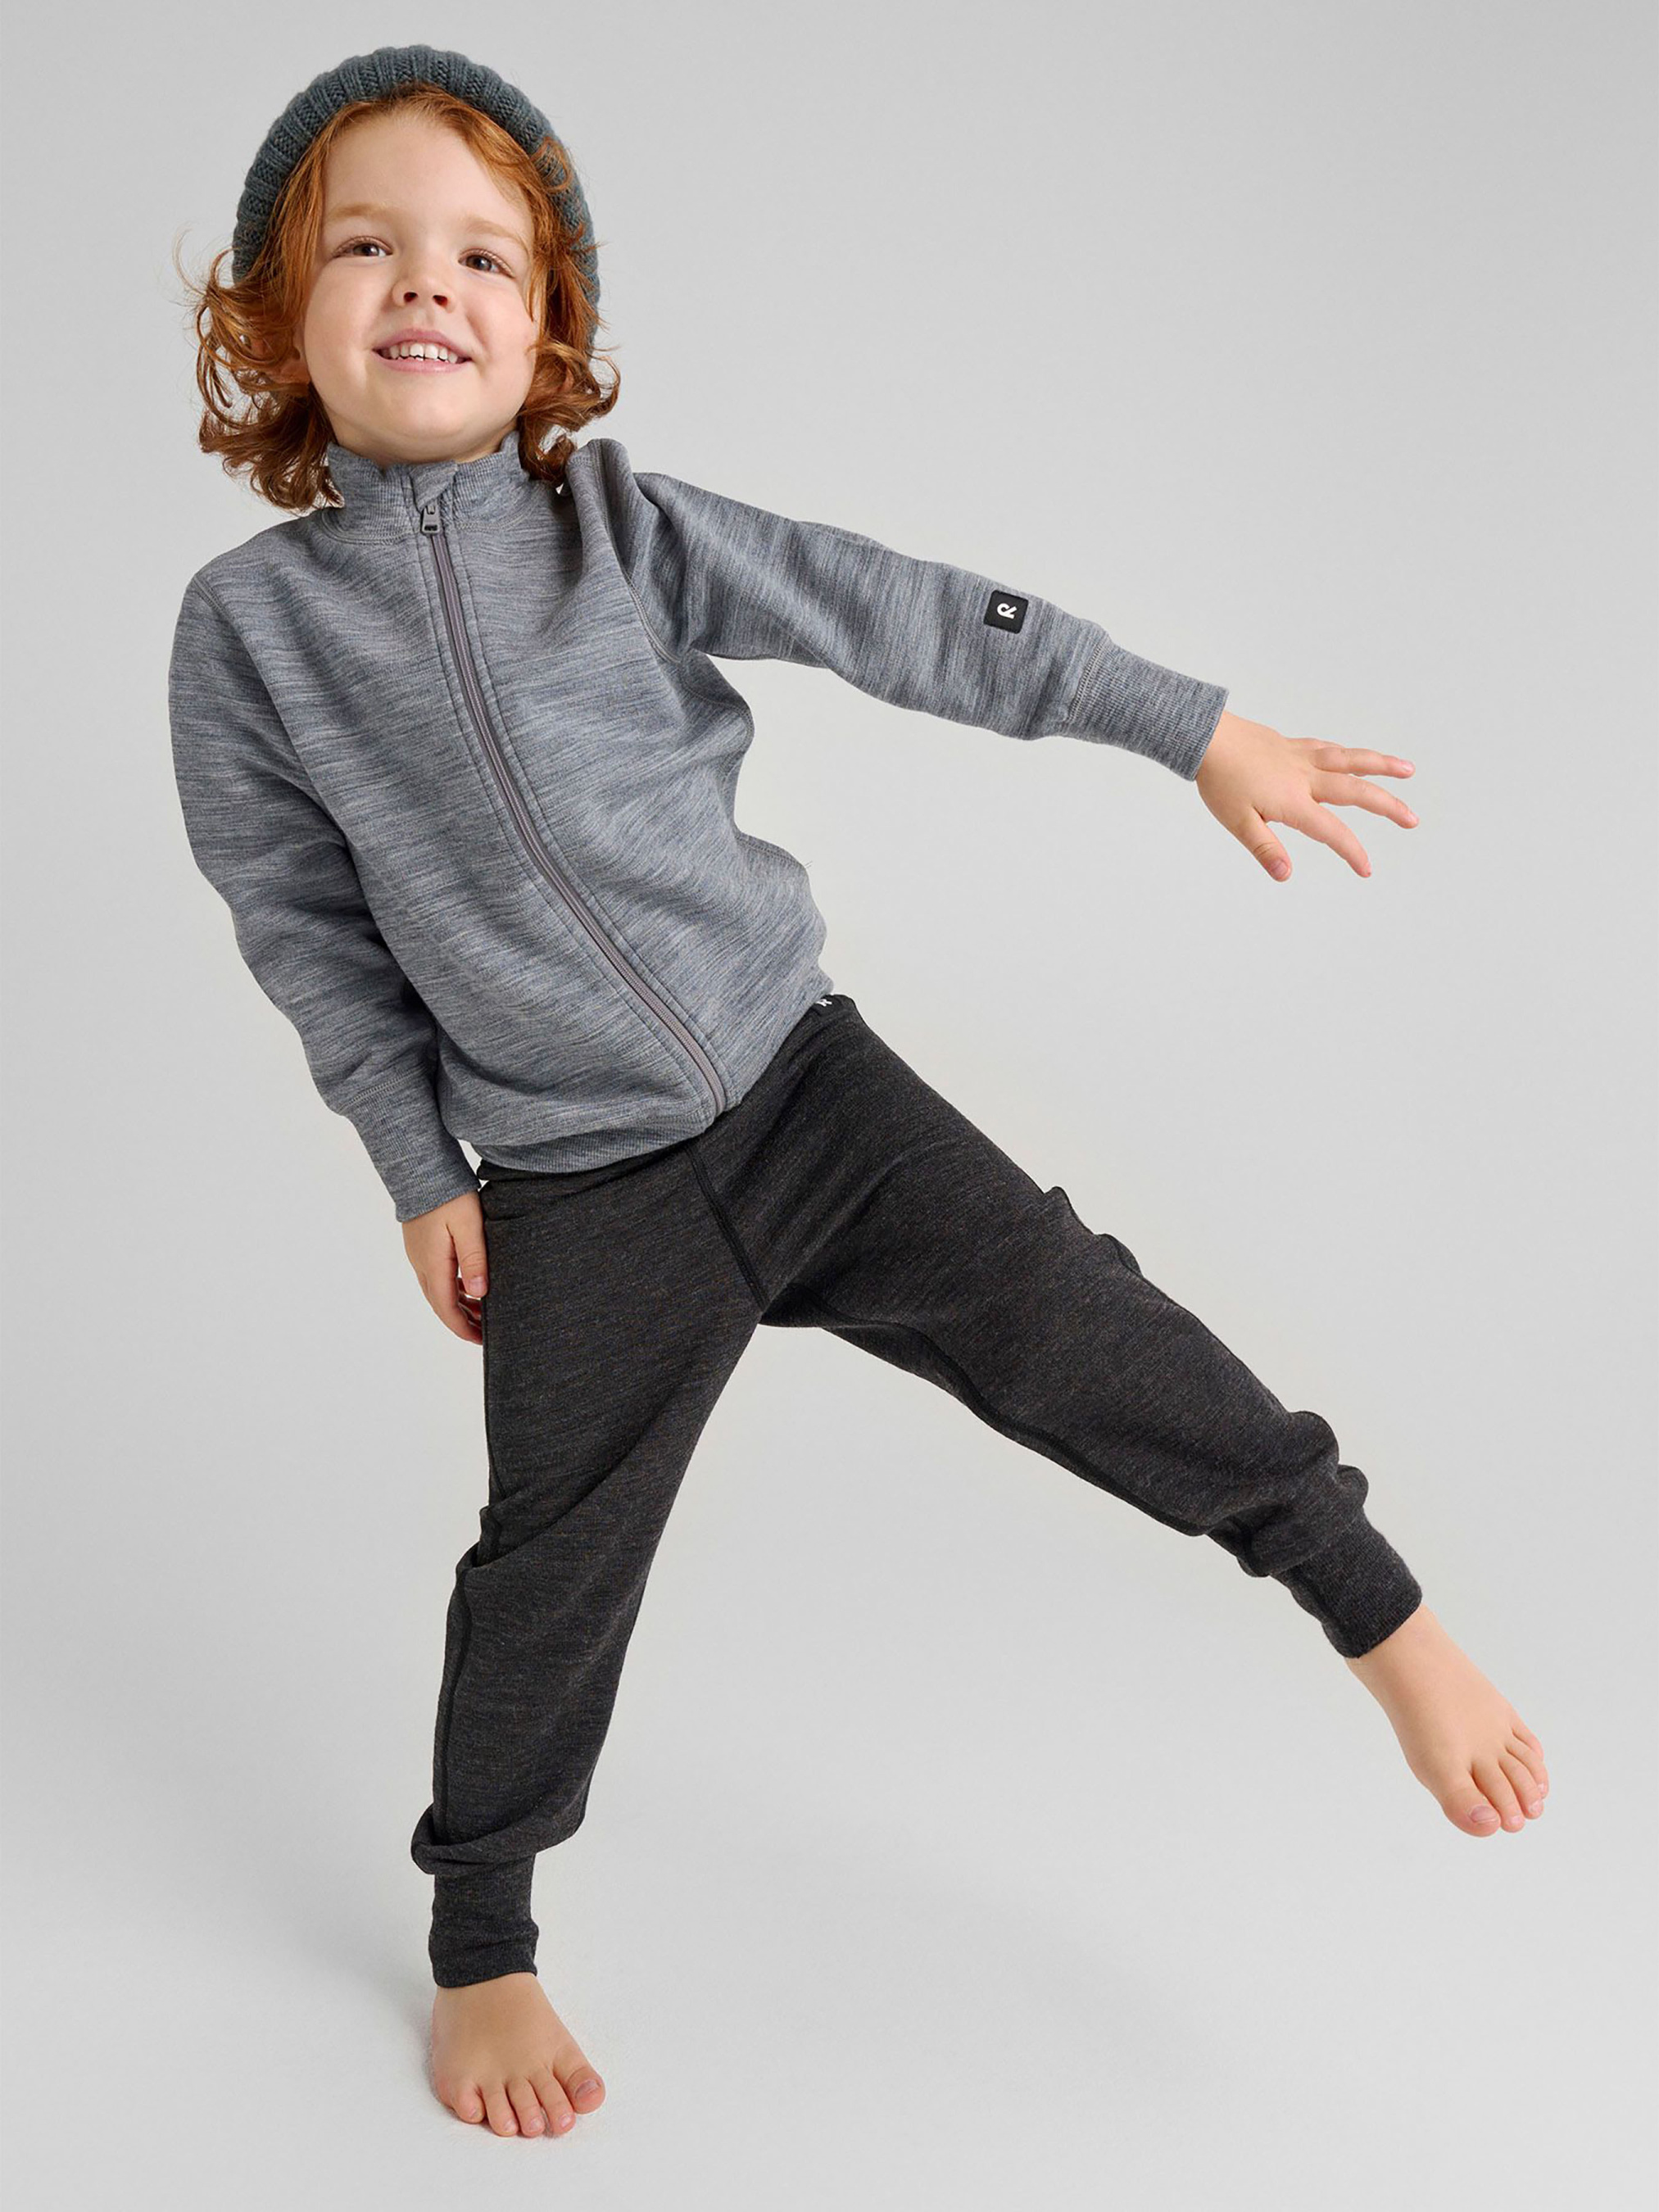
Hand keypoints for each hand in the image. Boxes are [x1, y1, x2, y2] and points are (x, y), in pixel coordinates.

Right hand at [402, 1189, 488, 1343]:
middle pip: (441, 1304)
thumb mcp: (468, 1226)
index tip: (482, 1341)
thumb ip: (474, 1259)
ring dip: (459, 1305)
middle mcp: (422, 1264)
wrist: (422, 1169)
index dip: (464, 1329)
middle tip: (486, 1332)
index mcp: (433, 1264)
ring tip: (483, 1311)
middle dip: (463, 1322)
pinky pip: (437, 1276)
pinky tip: (469, 1285)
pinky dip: (453, 1288)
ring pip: (439, 1291)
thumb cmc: (449, 1195)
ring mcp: (419, 1255)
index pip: (447, 1309)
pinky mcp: (422, 1245)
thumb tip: (479, 1293)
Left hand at [1194, 708, 1417, 879]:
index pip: (1332, 832)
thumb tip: (1285, 875)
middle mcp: (1306, 777)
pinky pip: (1331, 749)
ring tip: (1408, 770)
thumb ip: (1265, 849)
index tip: (1366, 869)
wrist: (1207, 738)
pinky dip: (1350, 754)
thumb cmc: (1220, 781)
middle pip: (1357, 792)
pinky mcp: (1294, 745)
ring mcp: (1303, 758)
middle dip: (1388, 806)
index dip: (1352, 852)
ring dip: (1382, 766)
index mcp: (1294, 801)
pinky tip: (1359, 757)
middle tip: (1413, 819)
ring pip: (1352, 760)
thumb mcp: (1238, 823)